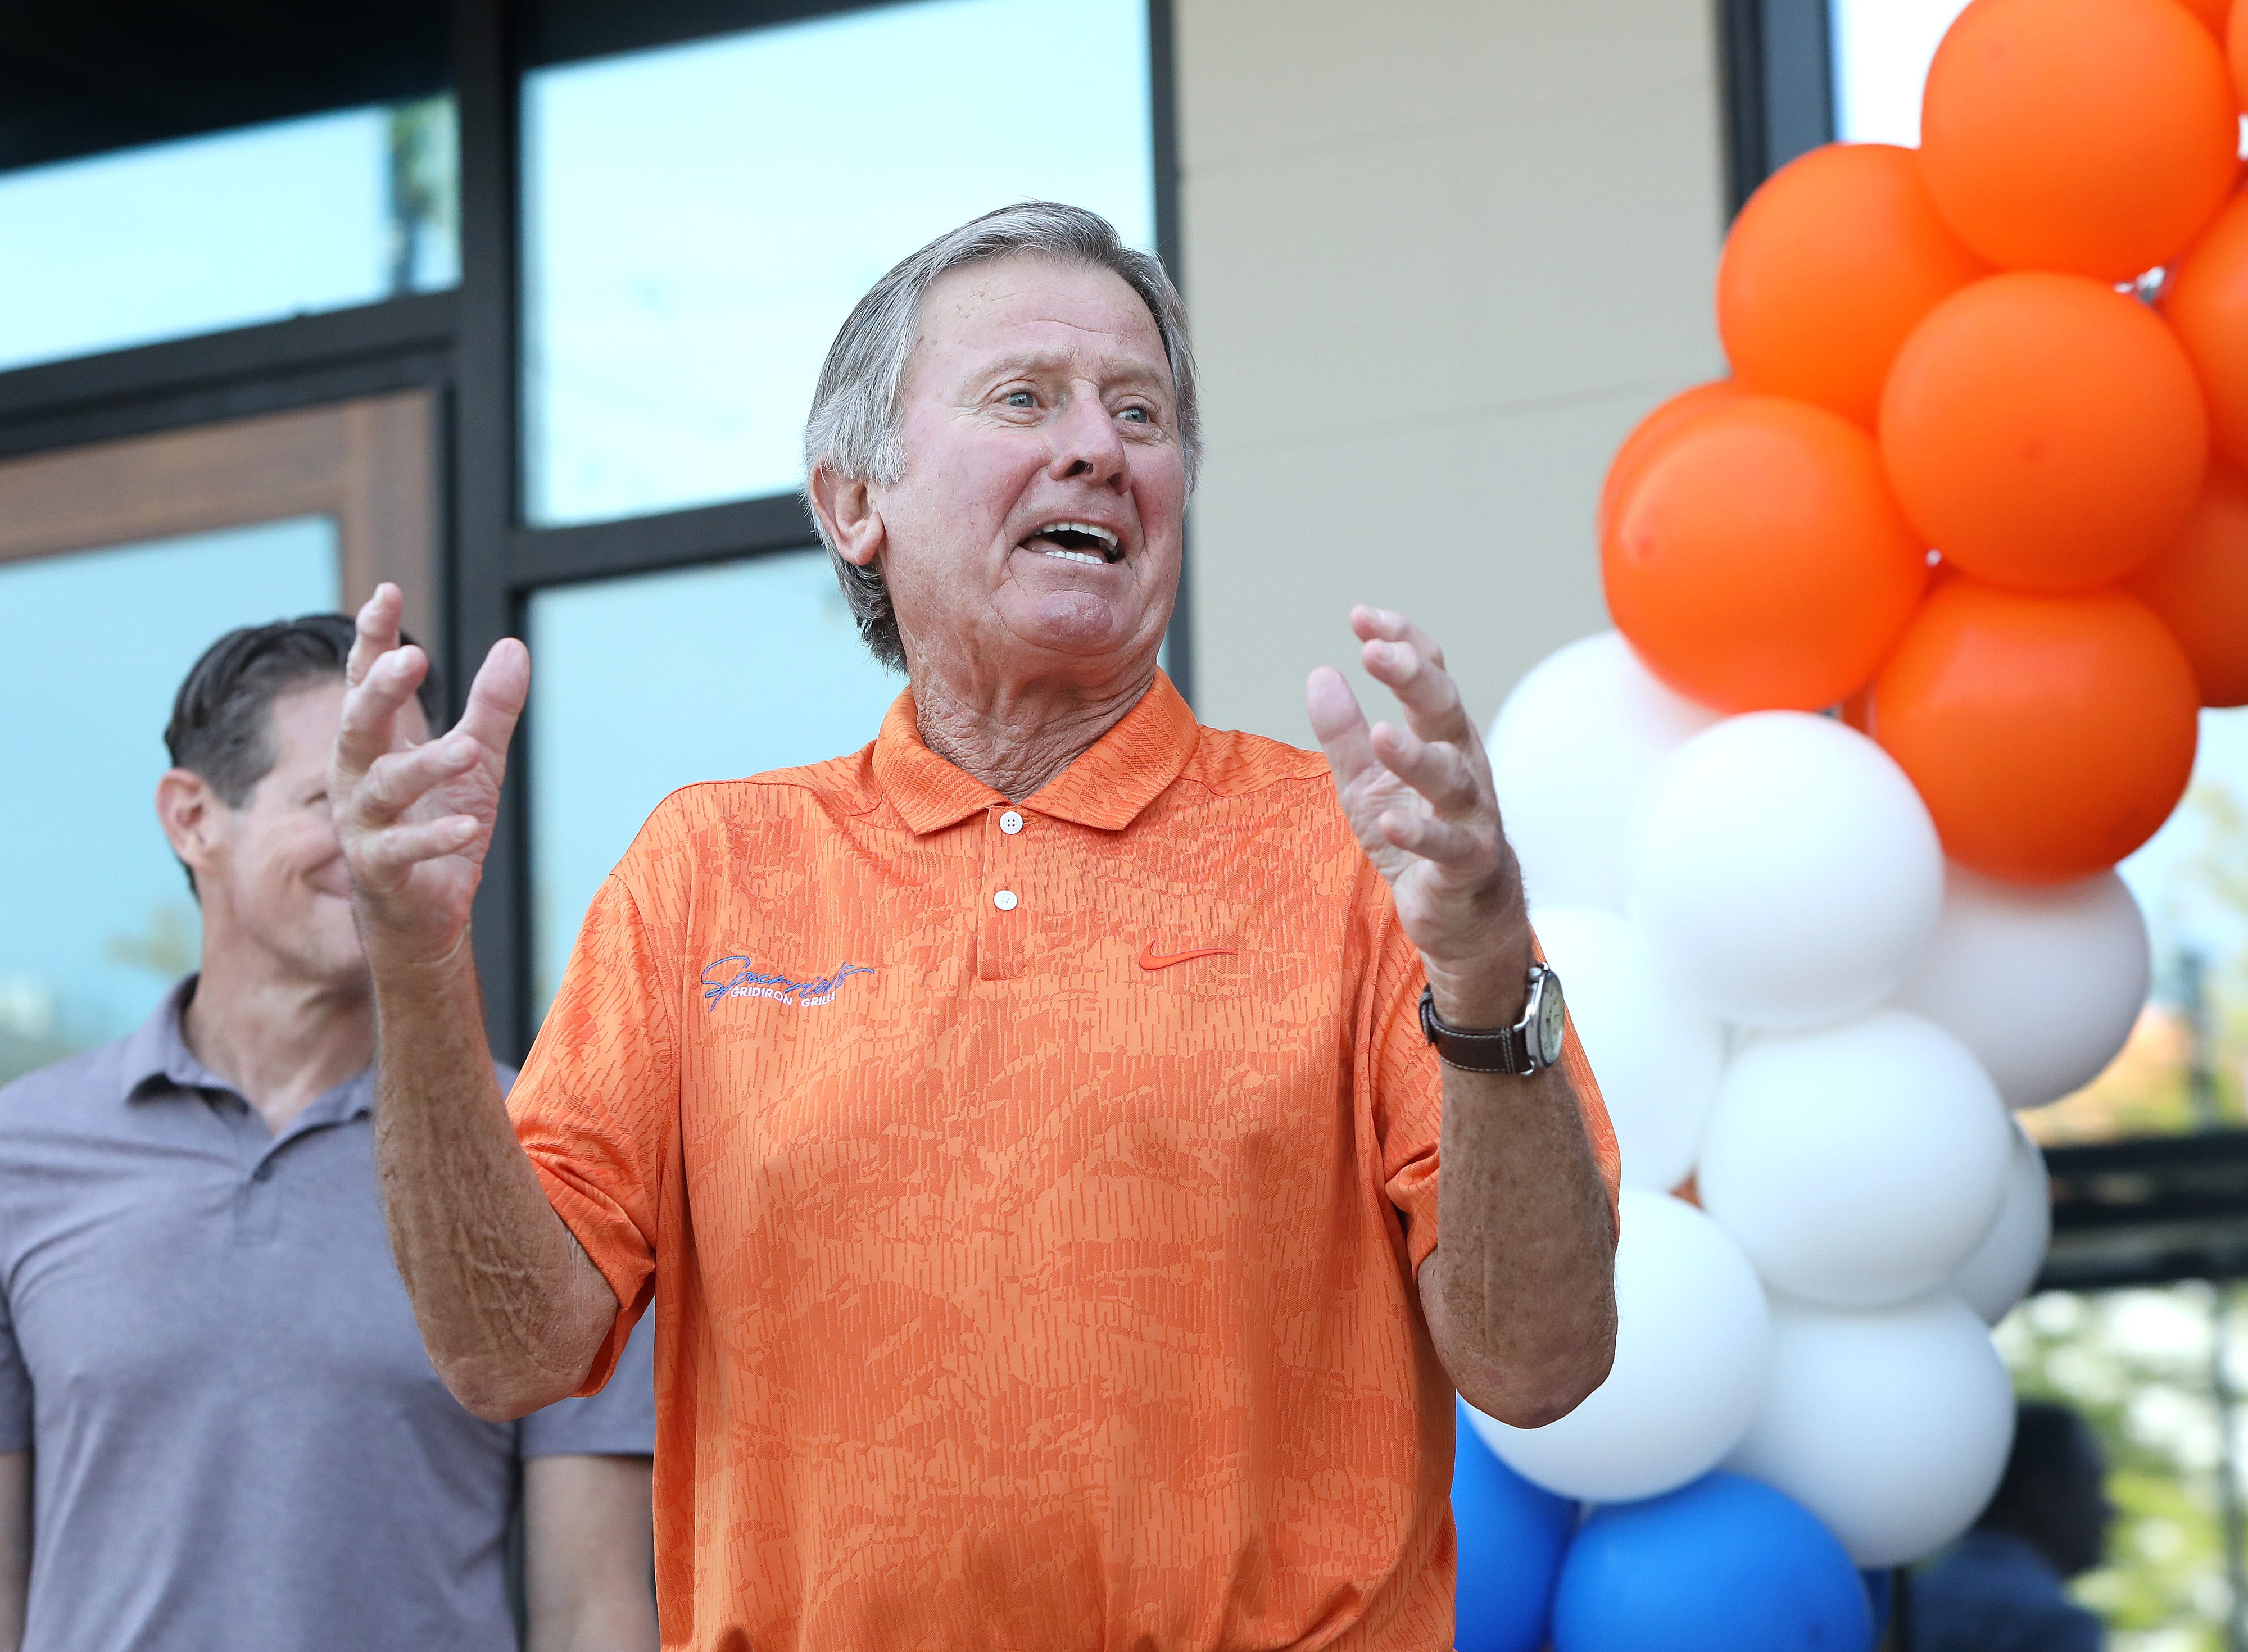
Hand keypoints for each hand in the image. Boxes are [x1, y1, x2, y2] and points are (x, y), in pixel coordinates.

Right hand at [330, 584, 528, 967]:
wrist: (425, 913)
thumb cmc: (441, 823)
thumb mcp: (477, 761)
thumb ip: (492, 708)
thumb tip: (513, 647)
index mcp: (376, 744)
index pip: (365, 680)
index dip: (372, 638)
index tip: (386, 593)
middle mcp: (358, 778)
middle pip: (357, 724)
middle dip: (379, 691)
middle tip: (410, 660)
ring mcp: (364, 826)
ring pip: (385, 787)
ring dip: (424, 766)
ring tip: (465, 749)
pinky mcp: (381, 870)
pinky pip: (403, 850)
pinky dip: (435, 837)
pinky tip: (468, 826)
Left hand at [1307, 606, 1531, 1027]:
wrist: (1460, 914)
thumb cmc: (1414, 835)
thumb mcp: (1365, 783)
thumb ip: (1343, 733)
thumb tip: (1320, 673)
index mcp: (1440, 736)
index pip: (1429, 676)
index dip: (1402, 643)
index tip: (1362, 617)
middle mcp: (1463, 763)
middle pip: (1445, 710)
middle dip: (1414, 677)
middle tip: (1377, 652)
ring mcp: (1471, 814)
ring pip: (1451, 777)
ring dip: (1415, 756)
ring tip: (1381, 734)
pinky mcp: (1467, 862)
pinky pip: (1447, 845)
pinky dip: (1419, 834)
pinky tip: (1391, 823)